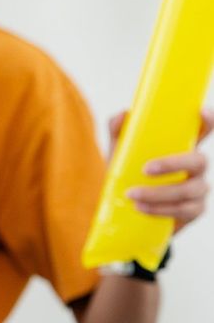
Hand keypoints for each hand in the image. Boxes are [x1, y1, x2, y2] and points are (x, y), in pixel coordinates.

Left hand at [111, 108, 211, 231]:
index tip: (202, 112)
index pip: (204, 130)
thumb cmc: (127, 173)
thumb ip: (119, 131)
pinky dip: (160, 209)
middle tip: (145, 169)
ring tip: (132, 194)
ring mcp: (198, 188)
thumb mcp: (120, 152)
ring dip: (158, 193)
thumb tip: (122, 115)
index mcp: (183, 146)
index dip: (209, 121)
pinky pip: (185, 210)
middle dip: (172, 164)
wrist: (124, 209)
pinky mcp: (194, 210)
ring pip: (189, 190)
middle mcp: (196, 166)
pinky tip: (142, 208)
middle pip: (199, 161)